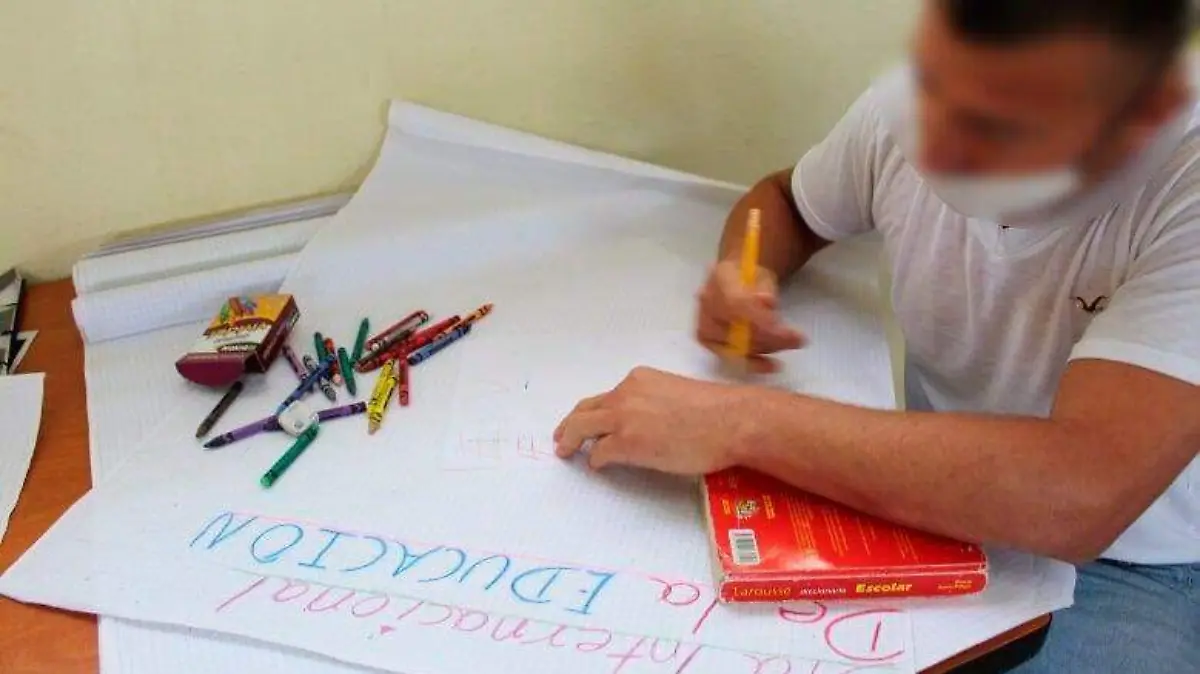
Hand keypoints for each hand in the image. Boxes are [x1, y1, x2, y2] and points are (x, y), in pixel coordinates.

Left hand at [554, 366, 751, 474]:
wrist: (731, 421)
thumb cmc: (716, 412)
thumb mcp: (676, 395)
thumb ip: (653, 402)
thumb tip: (646, 423)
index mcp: (639, 379)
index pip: (607, 396)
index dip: (593, 411)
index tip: (588, 420)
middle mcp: (626, 393)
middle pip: (585, 409)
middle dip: (569, 423)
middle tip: (561, 436)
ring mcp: (623, 418)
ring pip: (581, 427)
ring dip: (571, 440)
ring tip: (565, 451)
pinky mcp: (626, 443)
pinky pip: (599, 453)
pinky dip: (595, 460)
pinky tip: (597, 466)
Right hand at [696, 259, 804, 373]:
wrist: (735, 278)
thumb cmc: (751, 275)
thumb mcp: (763, 273)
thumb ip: (765, 287)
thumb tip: (766, 301)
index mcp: (721, 279)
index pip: (736, 304)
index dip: (760, 321)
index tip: (785, 332)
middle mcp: (708, 304)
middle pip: (737, 330)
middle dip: (771, 338)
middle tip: (798, 339)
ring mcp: (706, 324)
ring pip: (737, 345)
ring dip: (768, 348)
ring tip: (791, 343)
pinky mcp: (709, 341)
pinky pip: (730, 356)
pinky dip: (753, 362)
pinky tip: (771, 366)